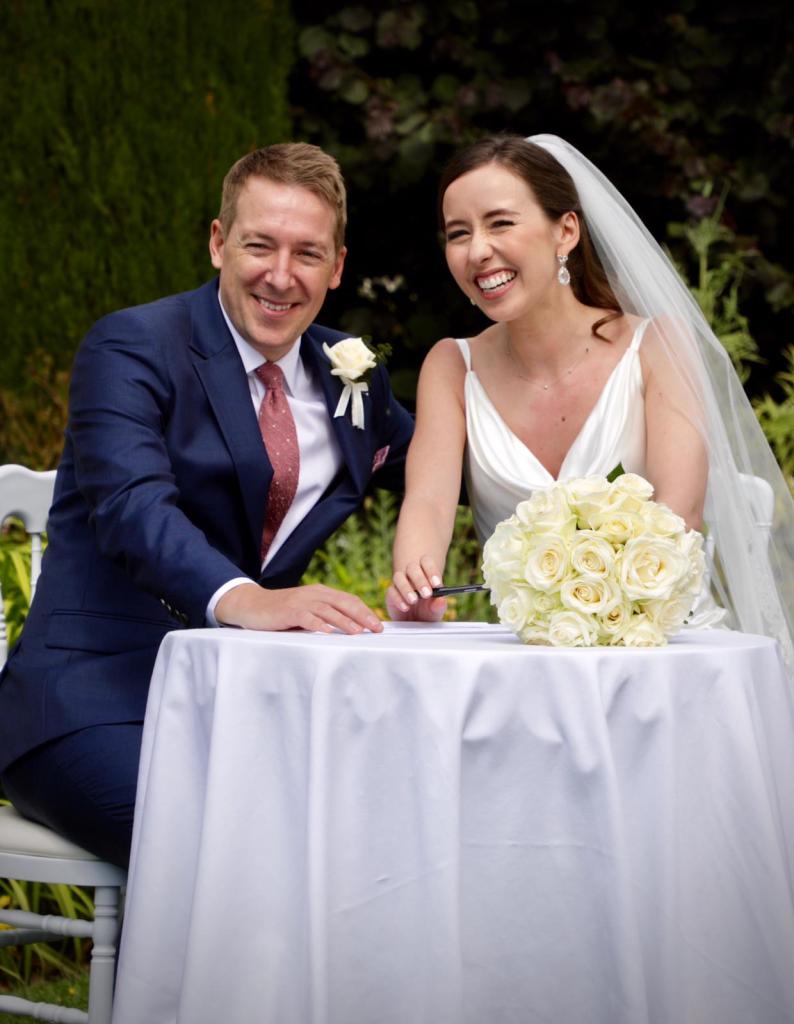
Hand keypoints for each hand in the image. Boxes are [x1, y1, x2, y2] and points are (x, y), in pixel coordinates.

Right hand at [216, 582, 382, 634]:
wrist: (251, 605)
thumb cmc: (282, 612)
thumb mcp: (306, 611)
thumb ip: (324, 616)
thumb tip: (350, 630)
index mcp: (321, 593)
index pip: (348, 600)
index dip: (365, 611)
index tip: (378, 624)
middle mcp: (313, 594)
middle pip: (343, 603)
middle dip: (362, 615)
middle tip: (377, 628)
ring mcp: (301, 601)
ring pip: (328, 610)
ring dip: (345, 621)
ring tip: (359, 632)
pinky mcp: (288, 611)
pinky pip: (307, 617)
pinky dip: (319, 624)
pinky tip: (329, 633)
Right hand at [387, 557, 445, 621]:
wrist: (416, 621)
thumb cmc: (428, 611)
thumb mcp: (436, 610)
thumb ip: (439, 605)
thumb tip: (440, 601)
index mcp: (425, 572)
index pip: (426, 562)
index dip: (431, 571)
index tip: (437, 584)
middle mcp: (411, 575)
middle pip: (412, 568)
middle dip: (420, 580)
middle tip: (427, 594)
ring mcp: (400, 583)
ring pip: (398, 577)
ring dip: (406, 588)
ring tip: (414, 601)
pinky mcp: (391, 593)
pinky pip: (391, 591)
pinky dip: (398, 599)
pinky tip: (406, 607)